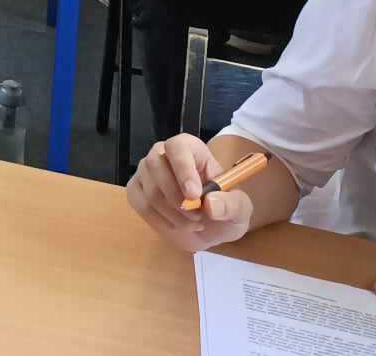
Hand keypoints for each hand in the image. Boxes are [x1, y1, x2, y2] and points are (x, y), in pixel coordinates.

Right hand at [125, 136, 253, 253]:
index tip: (194, 194)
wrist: (207, 230)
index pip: (178, 147)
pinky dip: (161, 221)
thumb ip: (232, 205)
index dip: (183, 168)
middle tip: (198, 218)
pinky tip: (176, 224)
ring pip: (150, 189)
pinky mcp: (135, 190)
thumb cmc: (223, 211)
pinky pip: (141, 204)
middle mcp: (164, 154)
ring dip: (174, 214)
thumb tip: (211, 204)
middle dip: (177, 198)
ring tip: (193, 223)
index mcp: (192, 150)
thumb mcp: (240, 211)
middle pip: (156, 165)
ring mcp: (146, 172)